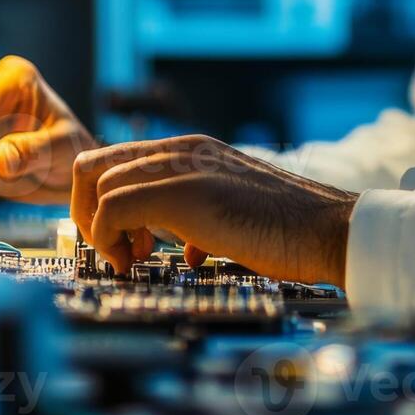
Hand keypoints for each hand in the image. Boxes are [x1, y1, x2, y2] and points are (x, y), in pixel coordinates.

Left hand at [70, 135, 356, 286]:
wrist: (327, 229)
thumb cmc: (288, 229)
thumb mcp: (232, 211)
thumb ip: (203, 216)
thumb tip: (186, 247)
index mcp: (191, 150)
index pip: (116, 160)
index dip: (102, 203)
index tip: (122, 240)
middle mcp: (182, 149)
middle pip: (93, 164)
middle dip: (87, 213)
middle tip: (115, 249)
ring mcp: (181, 166)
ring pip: (98, 184)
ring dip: (102, 231)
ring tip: (133, 260)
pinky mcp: (182, 192)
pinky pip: (114, 208)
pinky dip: (111, 241)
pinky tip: (138, 264)